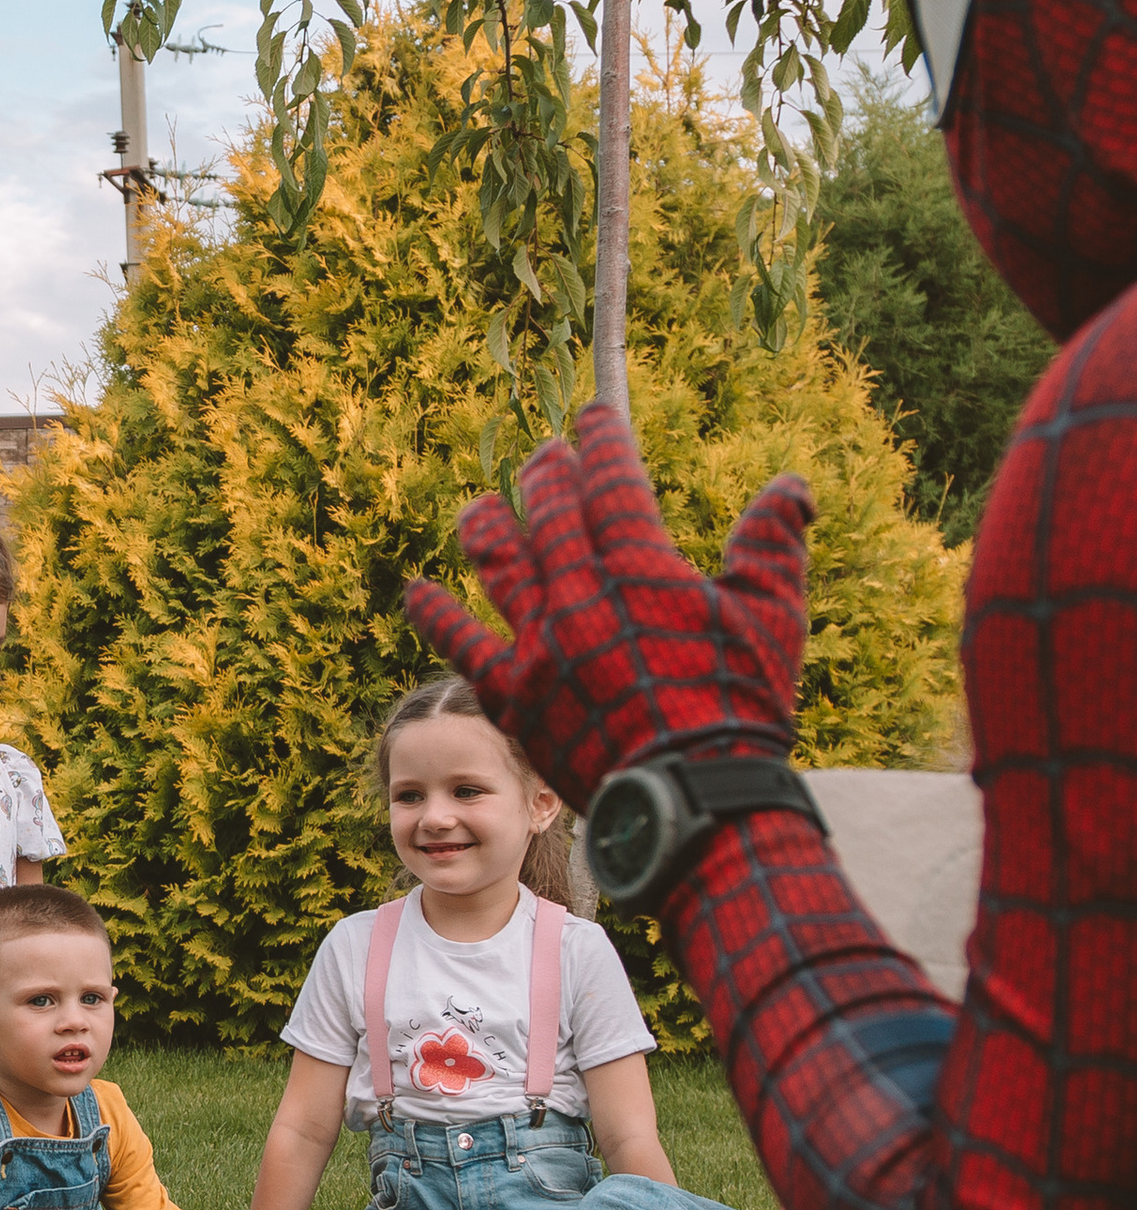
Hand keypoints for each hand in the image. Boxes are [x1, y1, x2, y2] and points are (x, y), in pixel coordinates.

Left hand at [404, 402, 812, 815]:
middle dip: (546, 476)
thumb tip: (792, 486)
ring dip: (485, 528)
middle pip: (549, 514)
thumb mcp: (774, 616)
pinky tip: (418, 592)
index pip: (611, 483)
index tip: (593, 417)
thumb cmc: (742, 704)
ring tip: (479, 507)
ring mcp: (537, 644)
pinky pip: (462, 644)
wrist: (691, 793)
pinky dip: (437, 614)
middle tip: (544, 456)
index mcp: (638, 566)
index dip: (601, 443)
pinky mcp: (511, 694)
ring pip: (498, 565)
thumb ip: (774, 545)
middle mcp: (577, 594)